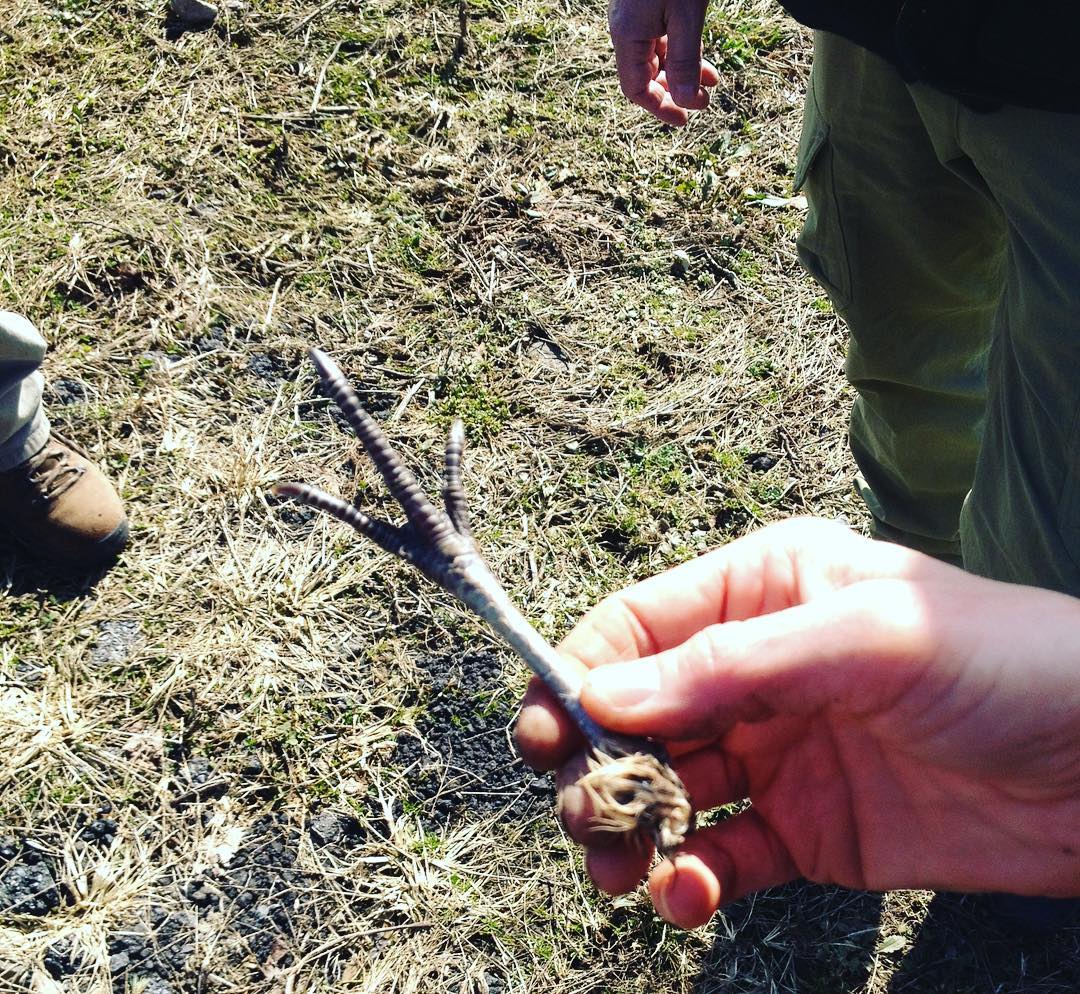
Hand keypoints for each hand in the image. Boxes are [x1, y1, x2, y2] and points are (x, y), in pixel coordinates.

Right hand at [516, 518, 1079, 927]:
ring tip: (620, 869)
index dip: (581, 673)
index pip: (640, 625)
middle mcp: (756, 668)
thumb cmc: (1001, 661)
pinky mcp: (806, 827)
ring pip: (670, 788)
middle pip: (639, 714)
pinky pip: (724, 854)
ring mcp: (778, 751)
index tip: (546, 731)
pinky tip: (688, 895)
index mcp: (762, 591)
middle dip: (598, 762)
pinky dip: (692, 878)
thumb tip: (599, 697)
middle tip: (584, 810)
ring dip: (632, 829)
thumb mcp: (863, 637)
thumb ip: (729, 668)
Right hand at [608, 0, 719, 124]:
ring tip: (710, 82)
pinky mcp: (647, 5)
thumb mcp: (686, 17)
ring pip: (657, 57)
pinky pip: (661, 38)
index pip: (636, 88)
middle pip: (645, 75)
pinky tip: (701, 57)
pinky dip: (681, 51)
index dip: (659, 107)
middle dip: (675, 92)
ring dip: (682, 73)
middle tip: (703, 101)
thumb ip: (685, 60)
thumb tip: (685, 102)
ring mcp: (635, 17)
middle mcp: (626, 29)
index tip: (684, 119)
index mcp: (628, 36)